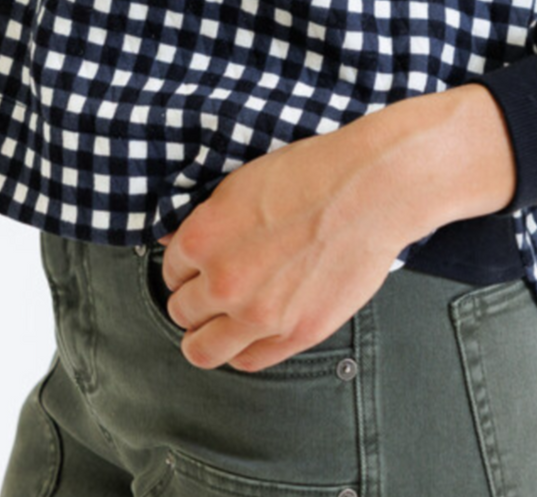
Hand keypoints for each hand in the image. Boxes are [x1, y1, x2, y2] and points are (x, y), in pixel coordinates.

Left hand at [155, 115, 416, 373]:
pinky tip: (251, 333)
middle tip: (214, 290)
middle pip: (181, 312)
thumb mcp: (241, 182)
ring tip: (221, 323)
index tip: (200, 266)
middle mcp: (223, 283)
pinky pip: (248, 361)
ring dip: (206, 336)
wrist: (367, 190)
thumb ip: (204, 220)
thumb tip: (172, 241)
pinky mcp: (296, 334)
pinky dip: (243, 350)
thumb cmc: (309, 174)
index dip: (185, 267)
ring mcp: (259, 315)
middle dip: (194, 300)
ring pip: (202, 350)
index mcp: (203, 239)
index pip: (169, 270)